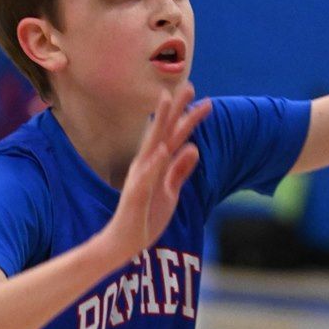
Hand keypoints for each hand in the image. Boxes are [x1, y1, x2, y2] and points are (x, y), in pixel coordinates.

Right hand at [105, 83, 208, 267]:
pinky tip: (163, 149)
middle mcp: (146, 165)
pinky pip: (146, 176)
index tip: (206, 101)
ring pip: (152, 146)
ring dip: (161, 124)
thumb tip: (193, 148)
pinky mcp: (136, 195)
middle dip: (176, 109)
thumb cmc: (145, 217)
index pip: (175, 137)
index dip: (189, 119)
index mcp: (155, 164)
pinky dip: (155, 162)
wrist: (123, 243)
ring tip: (169, 103)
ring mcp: (140, 178)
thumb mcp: (170, 192)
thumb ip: (180, 171)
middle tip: (190, 86)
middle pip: (163, 132)